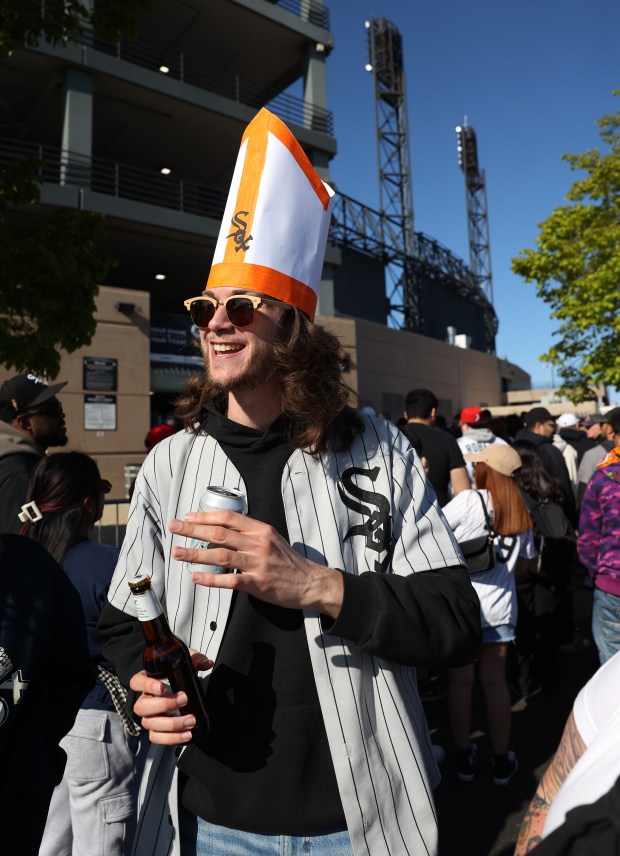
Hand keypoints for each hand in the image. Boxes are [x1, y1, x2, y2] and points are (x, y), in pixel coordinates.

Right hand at [129, 651, 212, 744]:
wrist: (176, 693)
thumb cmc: (175, 676)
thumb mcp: (183, 662)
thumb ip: (194, 660)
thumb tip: (207, 663)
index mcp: (146, 680)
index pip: (137, 682)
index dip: (147, 686)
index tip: (162, 688)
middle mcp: (143, 700)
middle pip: (141, 707)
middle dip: (164, 705)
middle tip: (184, 700)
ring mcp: (147, 717)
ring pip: (150, 724)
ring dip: (171, 724)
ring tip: (190, 720)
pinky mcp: (155, 730)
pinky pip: (157, 738)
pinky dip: (171, 738)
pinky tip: (186, 734)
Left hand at [168, 510, 343, 617]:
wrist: (309, 582)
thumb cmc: (287, 561)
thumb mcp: (271, 539)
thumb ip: (249, 533)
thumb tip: (221, 529)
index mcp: (260, 529)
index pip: (228, 517)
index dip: (205, 516)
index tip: (188, 516)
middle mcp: (258, 543)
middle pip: (219, 533)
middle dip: (193, 529)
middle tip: (174, 527)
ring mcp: (257, 563)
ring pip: (220, 555)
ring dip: (196, 553)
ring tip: (177, 553)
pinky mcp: (257, 583)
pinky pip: (230, 580)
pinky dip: (210, 579)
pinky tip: (195, 577)